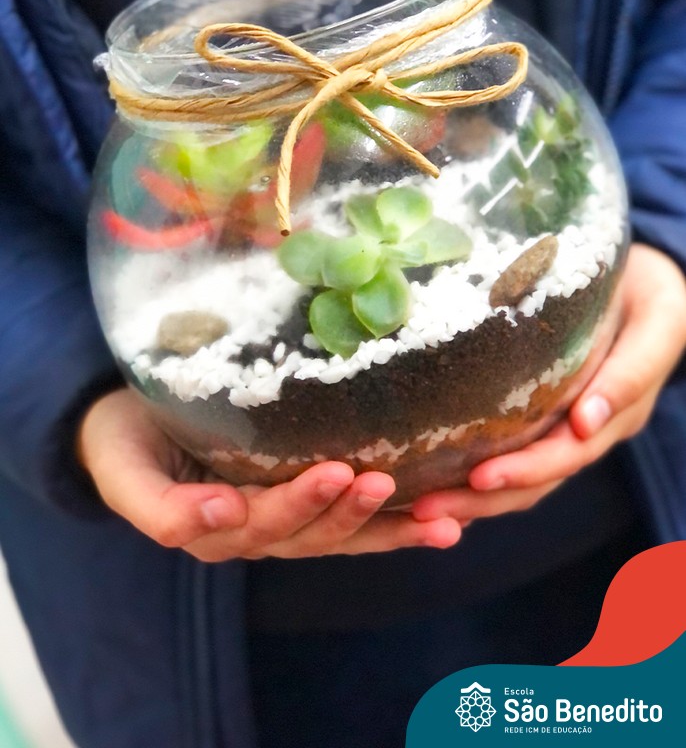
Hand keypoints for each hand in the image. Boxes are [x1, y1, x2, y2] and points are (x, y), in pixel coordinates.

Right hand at [77, 389, 459, 560]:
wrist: (129, 428)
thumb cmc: (127, 445)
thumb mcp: (127, 475)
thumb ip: (161, 508)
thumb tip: (222, 516)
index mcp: (218, 530)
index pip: (270, 523)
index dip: (304, 503)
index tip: (336, 472)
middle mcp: (259, 530)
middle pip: (315, 533)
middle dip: (352, 512)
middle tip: (386, 481)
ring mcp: (287, 517)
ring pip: (346, 534)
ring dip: (393, 529)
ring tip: (442, 520)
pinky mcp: (307, 495)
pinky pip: (355, 518)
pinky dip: (399, 524)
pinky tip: (443, 519)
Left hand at [413, 243, 685, 525]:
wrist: (643, 281)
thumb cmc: (655, 295)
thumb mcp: (660, 321)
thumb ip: (632, 371)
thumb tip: (585, 423)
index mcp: (616, 415)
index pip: (567, 454)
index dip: (526, 469)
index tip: (480, 476)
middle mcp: (588, 431)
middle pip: (534, 479)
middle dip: (481, 496)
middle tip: (426, 507)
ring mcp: (565, 426)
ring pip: (518, 476)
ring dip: (470, 496)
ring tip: (419, 506)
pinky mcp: (541, 413)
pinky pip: (508, 450)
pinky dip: (471, 474)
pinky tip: (429, 479)